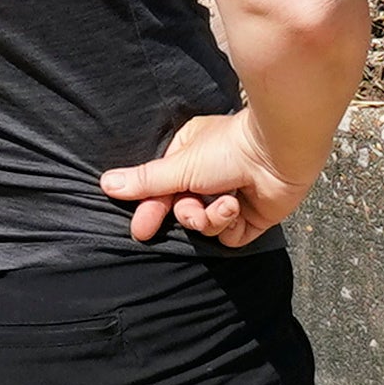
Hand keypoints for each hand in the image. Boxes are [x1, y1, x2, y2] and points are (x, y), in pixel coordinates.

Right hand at [99, 112, 310, 248]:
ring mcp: (231, 196)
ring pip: (204, 226)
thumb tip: (107, 183)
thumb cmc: (228, 148)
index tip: (141, 229)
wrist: (276, 153)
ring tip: (223, 203)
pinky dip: (229, 224)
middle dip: (183, 215)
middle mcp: (209, 176)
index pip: (162, 189)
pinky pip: (228, 236)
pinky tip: (237, 206)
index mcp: (189, 156)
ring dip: (209, 217)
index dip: (150, 209)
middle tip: (175, 218)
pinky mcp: (252, 217)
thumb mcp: (179, 166)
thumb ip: (146, 181)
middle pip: (182, 211)